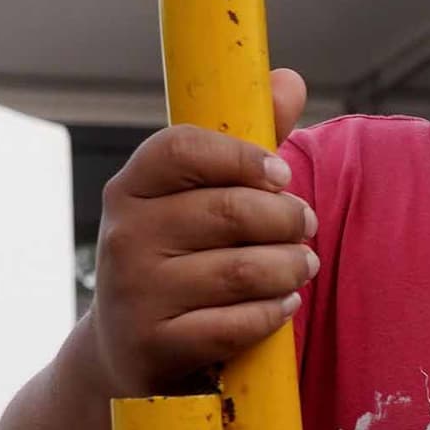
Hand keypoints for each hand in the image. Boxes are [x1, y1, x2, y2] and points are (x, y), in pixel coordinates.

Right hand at [86, 70, 314, 394]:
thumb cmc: (178, 259)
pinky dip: (270, 313)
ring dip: (289, 267)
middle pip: (228, 211)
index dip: (241, 156)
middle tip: (306, 227)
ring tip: (304, 265)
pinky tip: (283, 304)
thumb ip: (245, 145)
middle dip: (285, 219)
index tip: (281, 174)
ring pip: (240, 270)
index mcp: (130, 188)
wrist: (125, 349)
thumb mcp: (198, 200)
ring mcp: (133, 294)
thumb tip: (287, 80)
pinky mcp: (152, 346)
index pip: (181, 148)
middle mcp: (123, 237)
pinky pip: (233, 324)